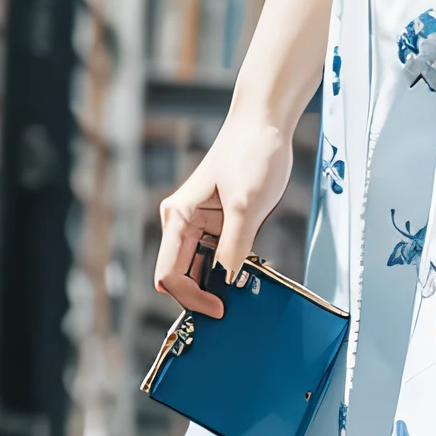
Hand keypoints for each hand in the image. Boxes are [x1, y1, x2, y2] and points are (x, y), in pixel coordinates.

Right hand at [155, 114, 297, 318]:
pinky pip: (216, 256)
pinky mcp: (219, 223)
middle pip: (181, 275)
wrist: (265, 123)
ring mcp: (201, 224)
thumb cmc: (251, 153)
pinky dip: (227, 270)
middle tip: (229, 312)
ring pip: (198, 268)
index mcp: (179, 217)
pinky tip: (244, 277)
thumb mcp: (246, 204)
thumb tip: (227, 280)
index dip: (191, 297)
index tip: (220, 309)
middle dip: (200, 296)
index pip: (169, 273)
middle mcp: (183, 222)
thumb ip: (234, 246)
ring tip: (238, 297)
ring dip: (213, 285)